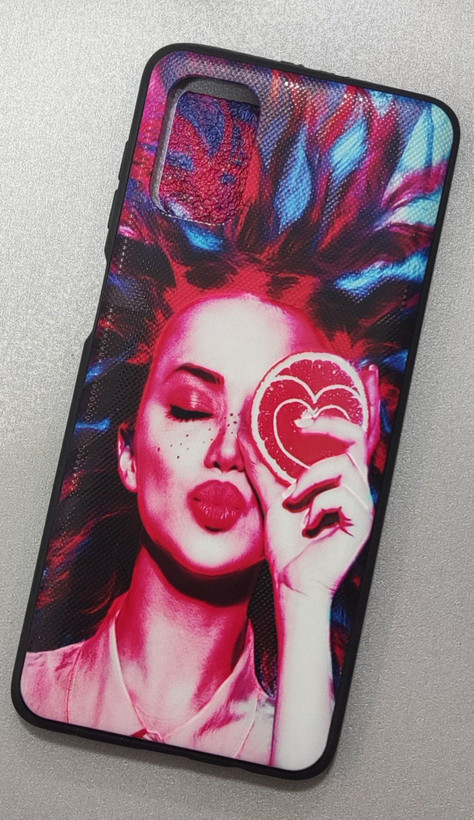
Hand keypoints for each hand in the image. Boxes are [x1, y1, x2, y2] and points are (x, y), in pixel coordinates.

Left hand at [239, 365, 378, 596]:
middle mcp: (356, 486)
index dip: (366, 402)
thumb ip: (263, 467)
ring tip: (292, 499)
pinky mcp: (362, 522)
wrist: (290, 583)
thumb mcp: (271, 497)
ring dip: (309, 478)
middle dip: (329, 423)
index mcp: (340, 477)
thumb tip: (245, 436)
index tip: (367, 372)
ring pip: (344, 465)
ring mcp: (362, 504)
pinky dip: (317, 505)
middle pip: (358, 436)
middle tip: (301, 423)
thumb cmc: (288, 544)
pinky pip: (342, 495)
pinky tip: (307, 523)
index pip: (358, 433)